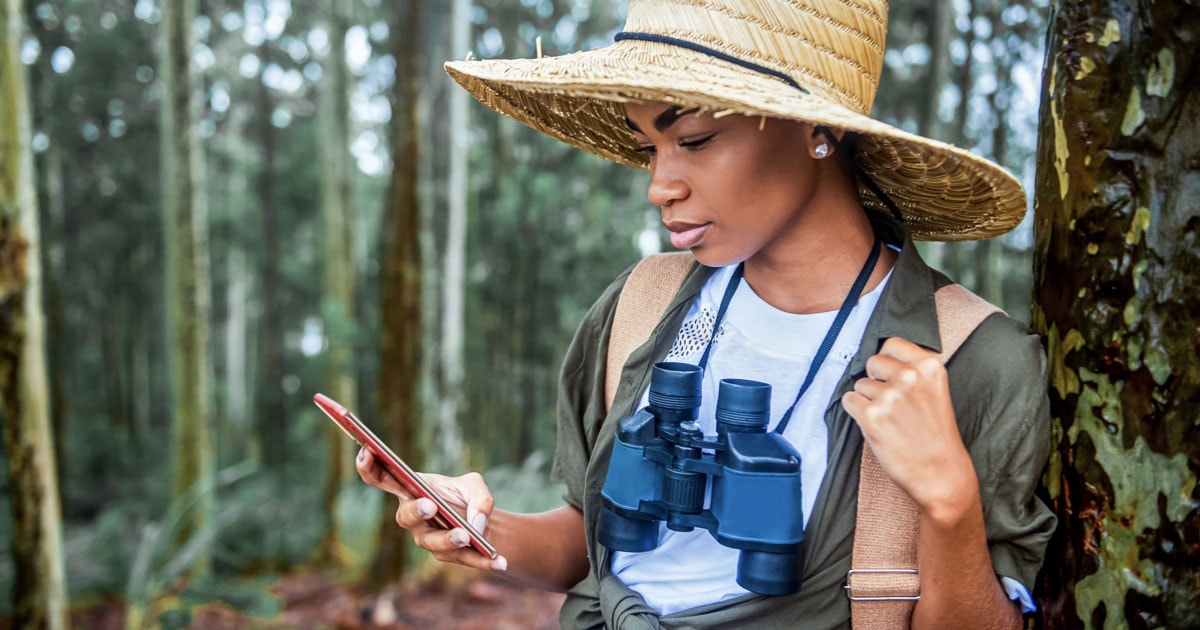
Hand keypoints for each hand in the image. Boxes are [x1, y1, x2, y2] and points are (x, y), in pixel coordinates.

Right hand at [354, 448, 507, 571]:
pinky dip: (482, 559)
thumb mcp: (475, 485)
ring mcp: (427, 538)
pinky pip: (463, 558)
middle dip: (415, 511)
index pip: (382, 479)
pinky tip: (500, 562)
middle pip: (405, 517)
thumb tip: (476, 523)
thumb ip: (478, 496)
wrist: (486, 525)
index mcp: (412, 490)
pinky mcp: (447, 555)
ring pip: (432, 542)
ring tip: (466, 536)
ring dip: (448, 539)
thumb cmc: (469, 499)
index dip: (369, 468)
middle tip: (429, 505)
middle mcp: (413, 516)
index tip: (366, 452)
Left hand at [840, 337, 976, 519]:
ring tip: (890, 420)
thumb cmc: (937, 436)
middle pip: (872, 362)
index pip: (892, 343)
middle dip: (876, 380)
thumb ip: (913, 372)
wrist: (941, 474)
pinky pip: (849, 401)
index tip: (891, 375)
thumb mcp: (935, 391)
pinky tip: (876, 425)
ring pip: (860, 385)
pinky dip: (857, 413)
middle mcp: (909, 376)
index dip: (887, 360)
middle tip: (891, 403)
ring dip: (868, 401)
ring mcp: (889, 396)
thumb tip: (880, 360)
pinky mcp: (871, 416)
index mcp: (929, 367)